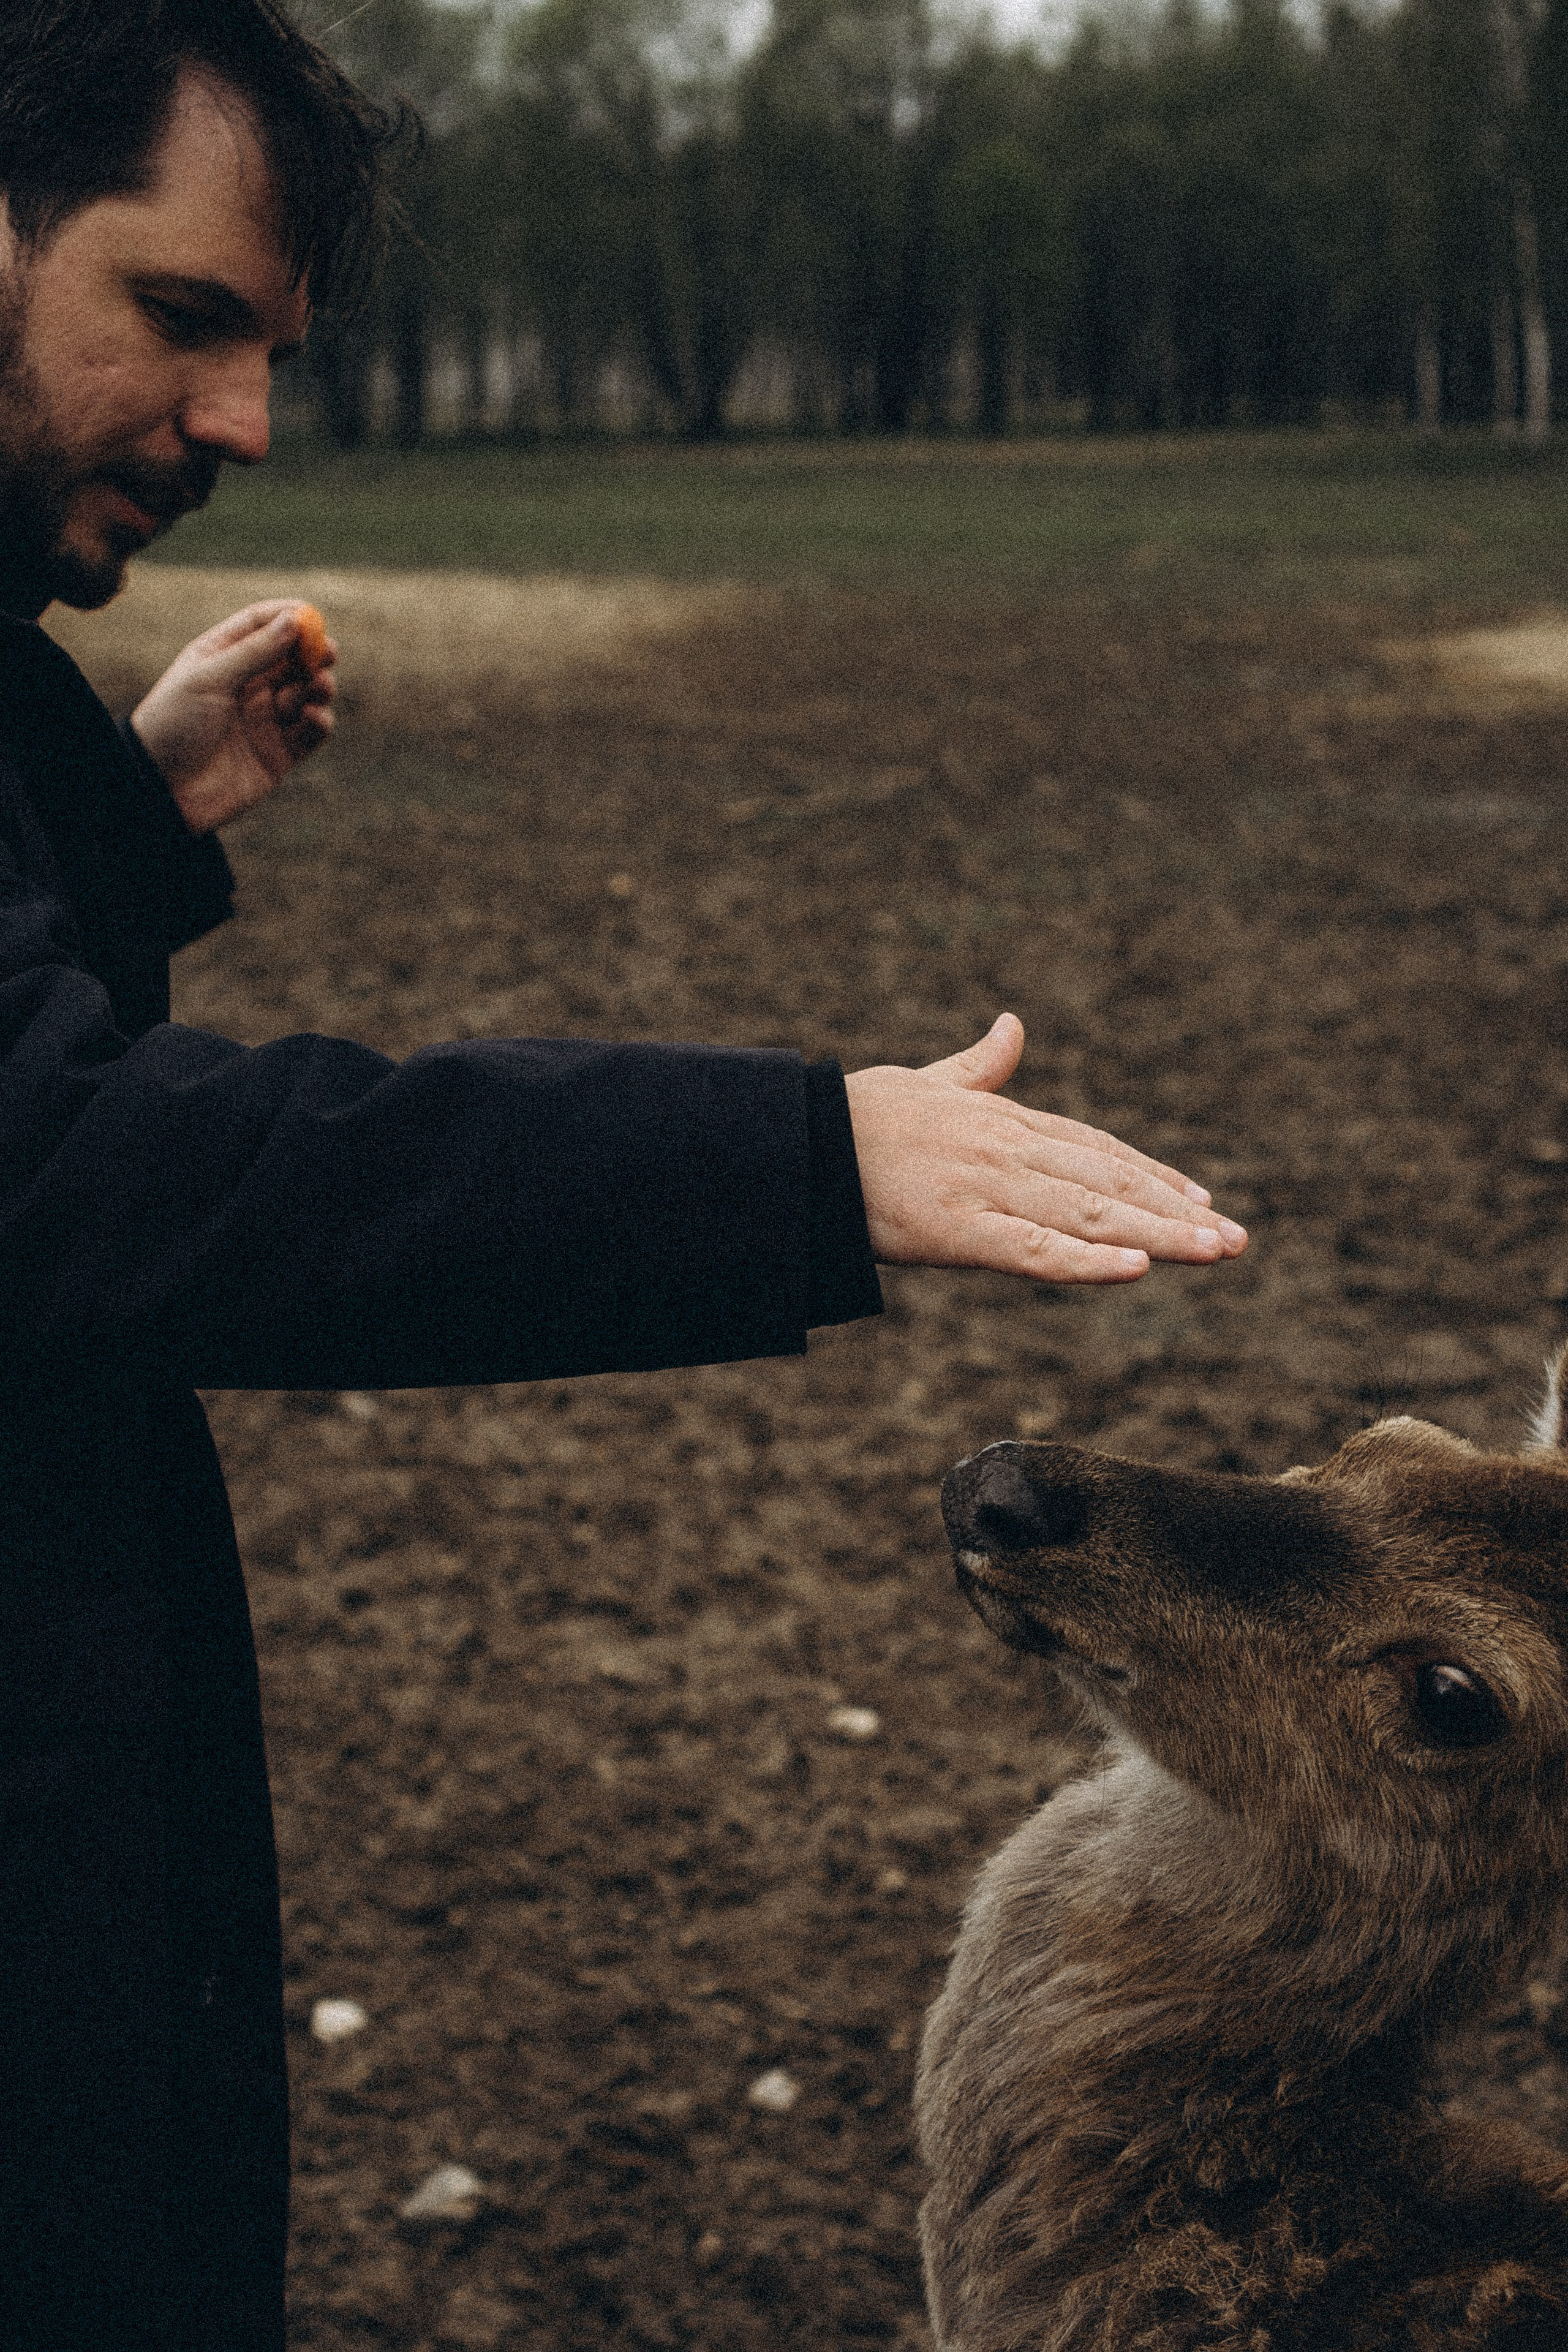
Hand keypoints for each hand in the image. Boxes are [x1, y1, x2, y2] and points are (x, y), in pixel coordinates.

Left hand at [130, 601, 336, 833]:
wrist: (164, 789)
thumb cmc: (174, 724)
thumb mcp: (210, 678)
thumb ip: (254, 651)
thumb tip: (294, 619)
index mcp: (223, 658)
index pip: (262, 625)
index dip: (289, 617)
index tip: (313, 616)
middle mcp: (247, 685)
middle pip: (293, 659)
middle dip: (314, 654)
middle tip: (329, 653)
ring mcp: (265, 719)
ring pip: (306, 694)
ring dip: (318, 688)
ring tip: (317, 688)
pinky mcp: (279, 754)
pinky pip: (311, 732)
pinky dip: (319, 722)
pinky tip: (314, 717)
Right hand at [845, 1013, 1246, 1282]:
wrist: (794, 1145)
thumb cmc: (855, 1117)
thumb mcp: (927, 1082)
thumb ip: (979, 1065)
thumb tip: (1012, 1024)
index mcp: (1003, 1121)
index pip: (1097, 1150)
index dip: (1152, 1177)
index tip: (1199, 1201)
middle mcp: (1007, 1150)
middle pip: (1108, 1182)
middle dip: (1176, 1212)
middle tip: (1235, 1239)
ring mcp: (986, 1189)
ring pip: (1088, 1214)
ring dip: (1156, 1235)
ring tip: (1212, 1252)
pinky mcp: (958, 1231)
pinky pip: (1035, 1251)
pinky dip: (1088, 1260)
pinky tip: (1136, 1270)